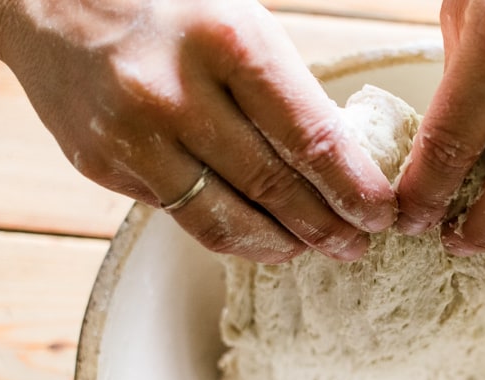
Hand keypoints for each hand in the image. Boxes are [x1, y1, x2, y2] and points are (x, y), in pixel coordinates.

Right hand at [0, 0, 395, 262]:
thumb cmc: (165, 2)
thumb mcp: (238, 20)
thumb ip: (283, 89)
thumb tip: (338, 165)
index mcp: (227, 41)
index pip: (310, 138)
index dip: (354, 188)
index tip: (382, 213)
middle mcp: (175, 93)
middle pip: (273, 188)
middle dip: (327, 228)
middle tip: (358, 245)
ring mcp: (132, 136)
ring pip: (225, 221)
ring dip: (281, 245)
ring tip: (313, 250)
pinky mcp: (102, 166)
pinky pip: (183, 216)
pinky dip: (231, 232)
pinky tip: (258, 232)